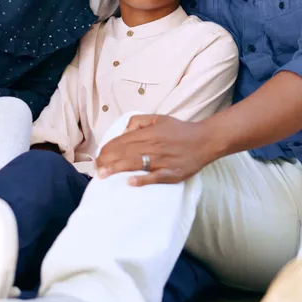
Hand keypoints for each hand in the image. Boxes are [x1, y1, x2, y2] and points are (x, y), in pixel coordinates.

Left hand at [95, 115, 216, 185]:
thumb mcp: (159, 118)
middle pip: (125, 153)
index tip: (98, 156)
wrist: (206, 140)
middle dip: (107, 160)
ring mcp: (162, 160)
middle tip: (96, 168)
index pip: (123, 141)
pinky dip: (143, 180)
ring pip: (136, 164)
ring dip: (117, 169)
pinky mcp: (172, 173)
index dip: (108, 149)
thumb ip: (139, 121)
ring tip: (103, 174)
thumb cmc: (181, 130)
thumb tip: (124, 130)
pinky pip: (155, 177)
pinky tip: (130, 183)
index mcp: (150, 133)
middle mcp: (153, 146)